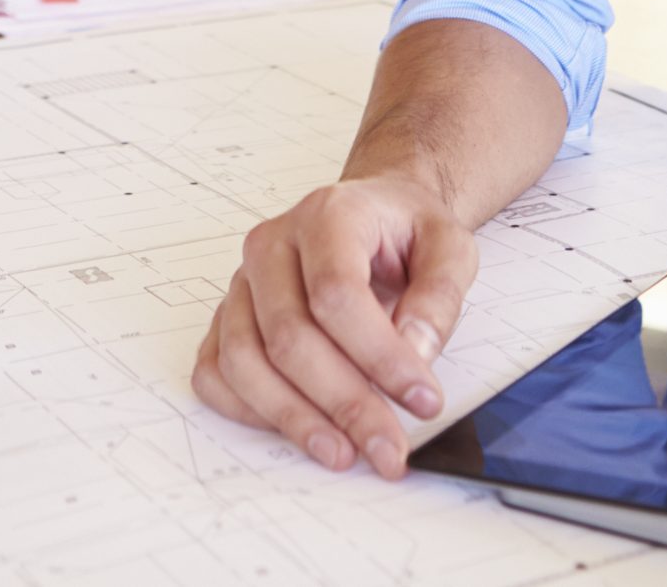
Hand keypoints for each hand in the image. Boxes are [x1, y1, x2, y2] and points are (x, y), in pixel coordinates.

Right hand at [190, 174, 477, 476]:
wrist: (375, 214)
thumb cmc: (405, 231)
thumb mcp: (451, 246)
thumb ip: (439, 296)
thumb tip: (414, 352)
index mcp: (327, 216)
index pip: (336, 294)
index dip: (380, 356)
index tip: (423, 400)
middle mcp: (272, 246)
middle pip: (289, 337)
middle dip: (344, 404)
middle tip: (388, 448)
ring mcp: (242, 283)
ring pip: (244, 361)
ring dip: (294, 419)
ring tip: (344, 453)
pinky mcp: (228, 316)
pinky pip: (216, 372)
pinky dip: (249, 411)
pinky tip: (298, 430)